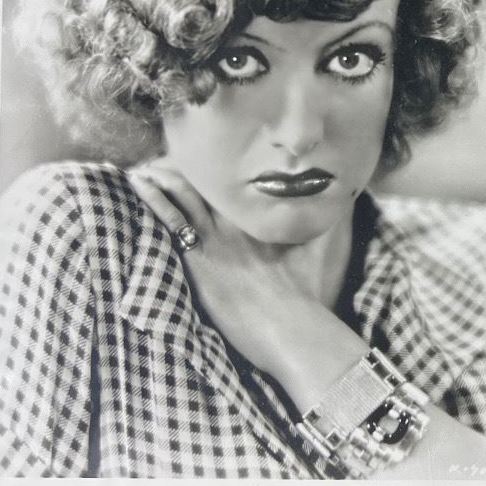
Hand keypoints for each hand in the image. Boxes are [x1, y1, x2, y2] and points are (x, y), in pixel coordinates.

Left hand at [128, 162, 358, 409]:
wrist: (291, 330)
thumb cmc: (308, 296)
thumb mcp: (323, 249)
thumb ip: (328, 219)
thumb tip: (347, 193)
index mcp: (262, 217)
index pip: (232, 182)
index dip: (214, 167)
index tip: (202, 155)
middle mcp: (237, 221)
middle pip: (204, 182)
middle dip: (181, 167)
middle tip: (160, 157)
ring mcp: (216, 239)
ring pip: (183, 194)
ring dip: (161, 177)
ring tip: (142, 170)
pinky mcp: (199, 261)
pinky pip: (170, 219)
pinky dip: (153, 199)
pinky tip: (139, 184)